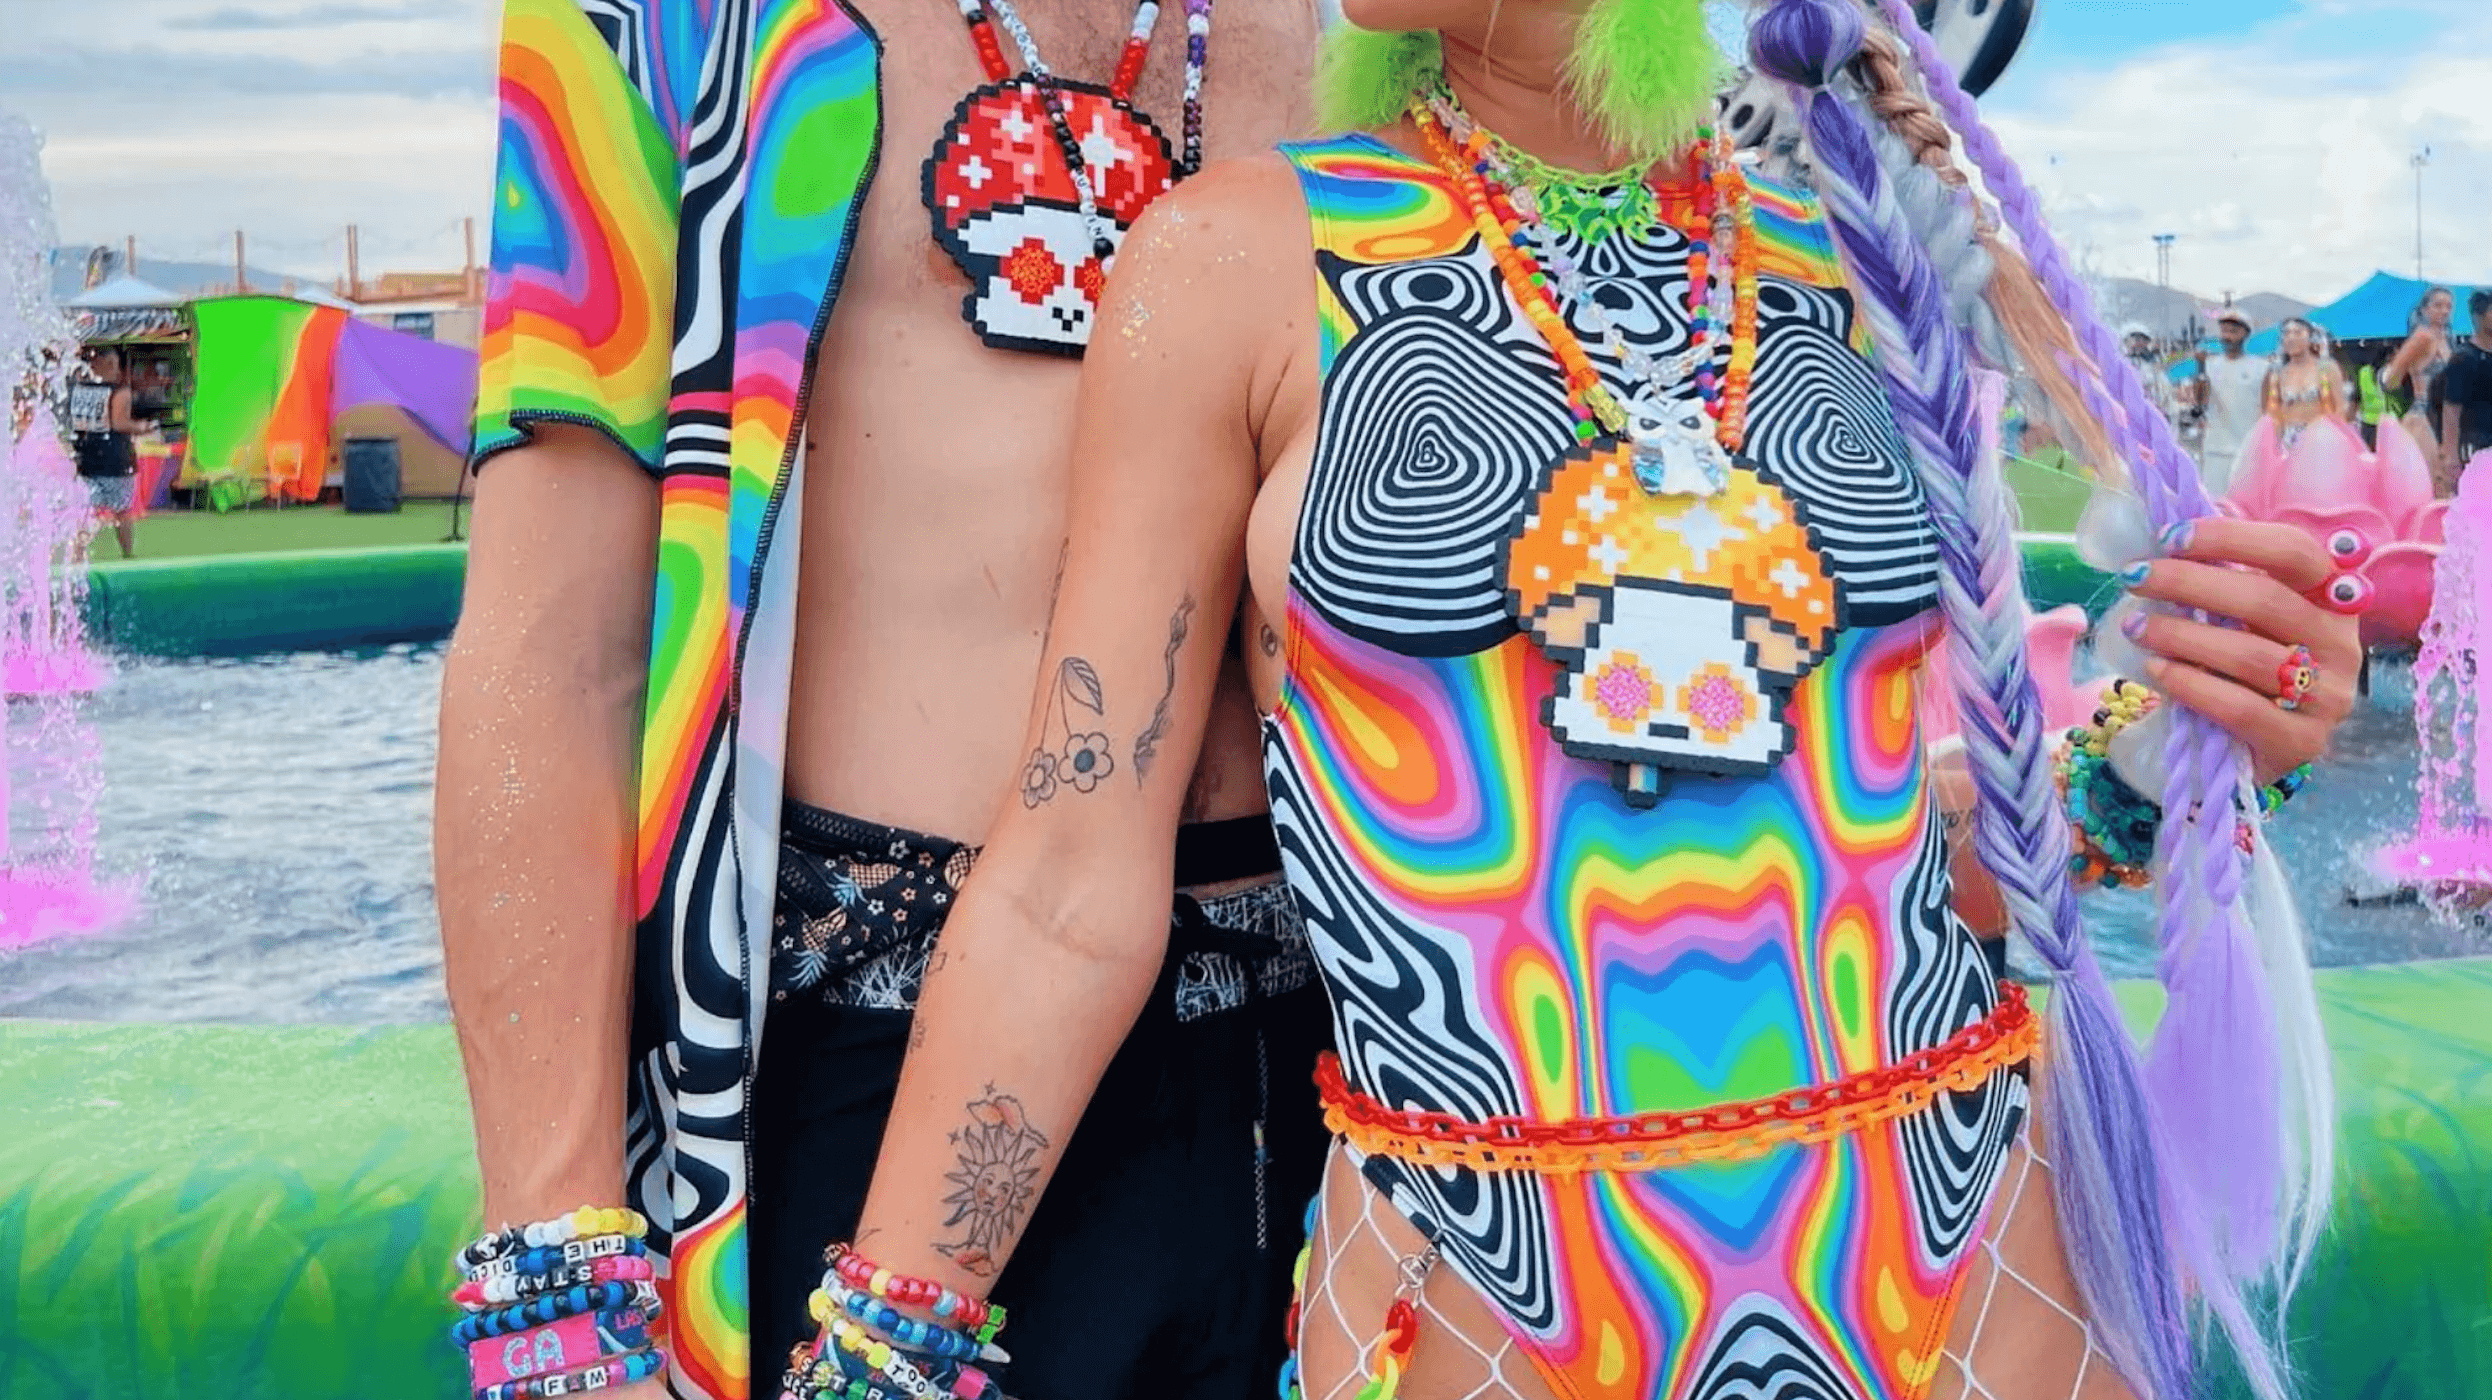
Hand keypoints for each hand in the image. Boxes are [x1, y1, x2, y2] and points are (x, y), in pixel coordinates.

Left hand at [2116, 518, 2358, 785]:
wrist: (2257, 747)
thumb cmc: (2244, 667)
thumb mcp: (2243, 617)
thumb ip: (2224, 575)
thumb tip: (2176, 527)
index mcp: (2333, 598)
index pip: (2293, 551)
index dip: (2231, 537)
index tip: (2170, 537)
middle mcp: (2341, 643)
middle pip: (2265, 600)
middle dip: (2189, 582)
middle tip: (2135, 578)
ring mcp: (2328, 696)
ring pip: (2250, 655)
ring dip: (2181, 635)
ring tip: (2136, 626)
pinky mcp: (2303, 742)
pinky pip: (2240, 708)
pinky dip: (2191, 685)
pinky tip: (2155, 669)